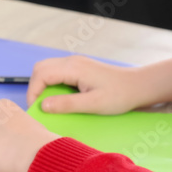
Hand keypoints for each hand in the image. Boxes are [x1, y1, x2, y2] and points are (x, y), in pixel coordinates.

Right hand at [26, 55, 147, 114]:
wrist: (137, 86)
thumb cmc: (119, 96)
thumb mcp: (93, 104)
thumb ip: (67, 104)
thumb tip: (43, 105)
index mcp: (74, 68)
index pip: (41, 74)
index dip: (33, 92)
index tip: (37, 110)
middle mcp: (72, 61)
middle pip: (40, 68)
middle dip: (35, 87)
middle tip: (40, 107)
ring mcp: (76, 63)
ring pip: (47, 69)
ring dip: (42, 85)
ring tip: (48, 104)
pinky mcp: (80, 68)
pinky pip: (57, 72)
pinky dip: (51, 84)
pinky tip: (59, 98)